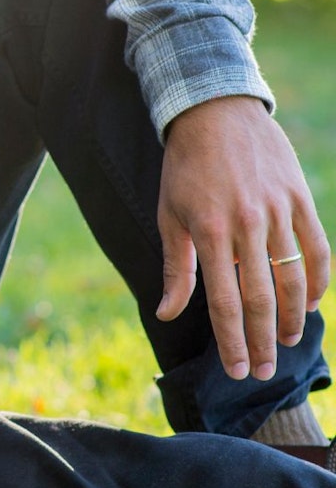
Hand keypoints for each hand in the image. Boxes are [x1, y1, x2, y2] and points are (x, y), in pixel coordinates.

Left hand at [156, 96, 329, 380]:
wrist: (215, 114)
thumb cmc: (184, 169)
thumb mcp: (169, 216)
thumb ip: (176, 269)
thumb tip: (168, 313)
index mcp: (210, 232)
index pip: (225, 302)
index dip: (232, 341)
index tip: (237, 370)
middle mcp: (248, 225)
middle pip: (262, 299)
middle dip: (262, 342)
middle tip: (265, 372)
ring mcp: (279, 212)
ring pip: (294, 279)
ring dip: (291, 318)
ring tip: (285, 342)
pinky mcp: (301, 200)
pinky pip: (318, 251)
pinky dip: (317, 282)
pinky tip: (308, 305)